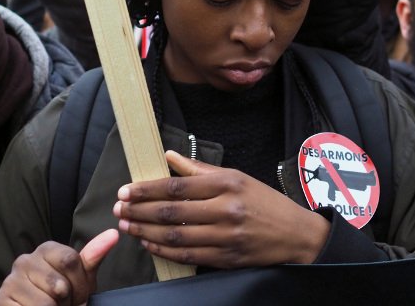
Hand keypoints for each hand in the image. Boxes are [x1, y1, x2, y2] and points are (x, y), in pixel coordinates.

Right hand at [0, 230, 118, 305]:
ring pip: (45, 303)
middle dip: (68, 301)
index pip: (70, 261)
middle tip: (63, 304)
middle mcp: (24, 260)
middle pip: (59, 284)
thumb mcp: (81, 278)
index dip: (81, 285)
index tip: (79, 294)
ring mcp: (10, 281)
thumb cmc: (62, 296)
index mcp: (45, 250)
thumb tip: (113, 233)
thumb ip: (93, 257)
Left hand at [114, 150, 329, 267]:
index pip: (177, 186)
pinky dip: (163, 250)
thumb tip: (169, 155)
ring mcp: (225, 236)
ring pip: (175, 236)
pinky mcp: (226, 258)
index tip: (126, 191)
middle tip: (118, 210)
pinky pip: (187, 255)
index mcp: (227, 183)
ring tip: (127, 227)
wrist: (296, 235)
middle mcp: (225, 209)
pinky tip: (148, 244)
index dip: (147, 190)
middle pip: (171, 212)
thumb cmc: (264, 202)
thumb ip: (199, 169)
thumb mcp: (236, 176)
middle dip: (139, 211)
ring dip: (145, 232)